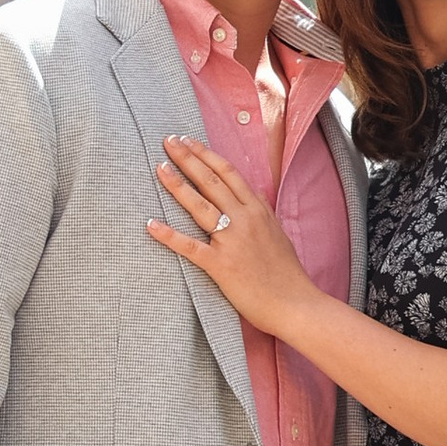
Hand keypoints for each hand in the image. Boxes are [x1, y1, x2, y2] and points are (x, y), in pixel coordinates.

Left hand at [148, 134, 309, 340]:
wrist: (295, 304)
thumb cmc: (286, 274)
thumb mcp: (277, 234)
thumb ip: (262, 214)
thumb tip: (253, 196)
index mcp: (258, 211)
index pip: (229, 173)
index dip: (206, 155)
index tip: (189, 141)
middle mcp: (245, 220)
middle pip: (211, 181)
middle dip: (188, 159)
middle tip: (168, 141)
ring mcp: (232, 241)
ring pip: (200, 205)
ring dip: (177, 184)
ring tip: (159, 167)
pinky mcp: (221, 265)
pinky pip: (190, 246)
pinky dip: (168, 235)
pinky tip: (151, 224)